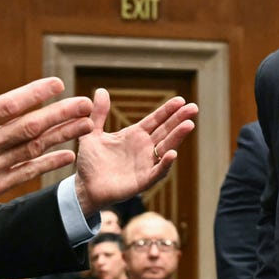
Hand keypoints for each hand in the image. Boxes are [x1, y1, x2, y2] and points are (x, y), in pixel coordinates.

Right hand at [0, 37, 94, 227]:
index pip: (7, 105)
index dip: (35, 94)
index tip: (57, 83)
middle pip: (29, 127)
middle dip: (61, 114)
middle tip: (86, 103)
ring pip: (32, 150)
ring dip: (62, 136)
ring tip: (86, 125)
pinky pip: (25, 174)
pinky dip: (48, 164)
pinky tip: (67, 155)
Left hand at [73, 88, 197, 214]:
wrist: (84, 188)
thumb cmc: (90, 162)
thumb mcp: (92, 134)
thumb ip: (99, 114)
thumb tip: (101, 90)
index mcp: (135, 135)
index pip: (155, 120)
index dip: (167, 110)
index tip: (180, 100)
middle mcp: (144, 148)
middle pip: (165, 131)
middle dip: (179, 120)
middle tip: (194, 108)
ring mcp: (145, 165)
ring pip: (166, 148)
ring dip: (177, 137)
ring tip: (188, 125)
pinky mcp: (143, 181)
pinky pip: (157, 172)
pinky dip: (165, 164)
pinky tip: (172, 154)